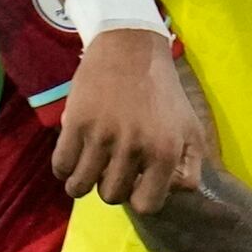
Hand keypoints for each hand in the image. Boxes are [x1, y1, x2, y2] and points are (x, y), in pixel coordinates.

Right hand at [52, 30, 207, 213]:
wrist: (130, 47)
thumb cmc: (163, 91)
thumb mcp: (190, 127)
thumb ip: (190, 167)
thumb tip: (170, 193)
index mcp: (165, 151)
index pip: (147, 205)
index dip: (138, 197)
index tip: (134, 184)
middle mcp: (134, 147)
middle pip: (111, 196)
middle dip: (110, 187)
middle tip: (110, 168)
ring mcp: (102, 135)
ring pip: (80, 187)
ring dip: (81, 183)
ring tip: (86, 170)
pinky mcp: (76, 121)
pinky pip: (60, 165)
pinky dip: (63, 169)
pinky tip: (72, 157)